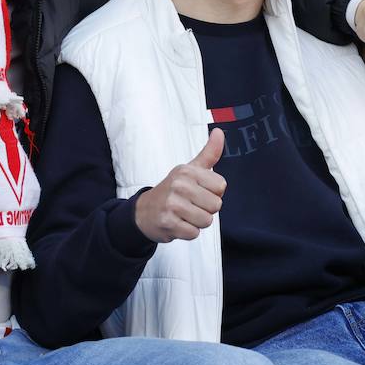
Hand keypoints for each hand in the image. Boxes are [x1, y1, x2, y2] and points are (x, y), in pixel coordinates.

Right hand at [134, 128, 225, 242]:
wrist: (143, 212)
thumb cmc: (172, 190)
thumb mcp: (189, 170)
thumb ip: (209, 153)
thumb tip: (219, 131)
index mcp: (187, 171)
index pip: (221, 186)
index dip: (213, 193)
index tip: (198, 192)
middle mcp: (179, 185)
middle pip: (216, 205)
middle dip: (206, 209)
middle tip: (190, 205)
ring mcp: (172, 204)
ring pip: (206, 221)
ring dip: (197, 222)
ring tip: (184, 215)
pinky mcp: (168, 223)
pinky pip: (194, 233)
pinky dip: (188, 232)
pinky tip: (177, 224)